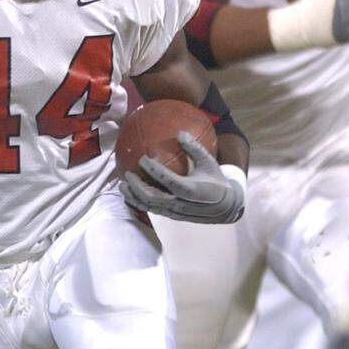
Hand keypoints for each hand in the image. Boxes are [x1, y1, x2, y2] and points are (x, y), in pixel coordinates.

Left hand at [119, 132, 245, 223]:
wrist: (226, 207)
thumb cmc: (216, 181)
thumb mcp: (209, 162)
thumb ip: (194, 148)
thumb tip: (180, 132)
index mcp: (191, 189)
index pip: (168, 180)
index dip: (154, 170)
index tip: (143, 159)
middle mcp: (181, 203)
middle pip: (153, 197)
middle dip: (137, 186)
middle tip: (127, 173)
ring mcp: (176, 212)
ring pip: (150, 206)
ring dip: (134, 197)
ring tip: (122, 186)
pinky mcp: (173, 217)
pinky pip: (153, 211)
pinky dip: (139, 203)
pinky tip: (130, 196)